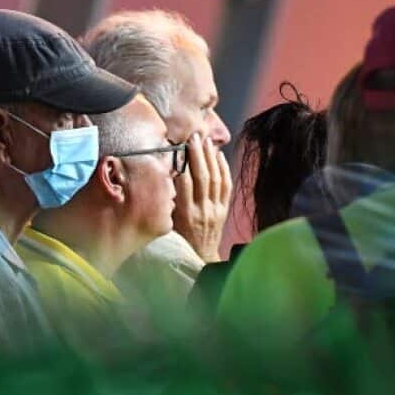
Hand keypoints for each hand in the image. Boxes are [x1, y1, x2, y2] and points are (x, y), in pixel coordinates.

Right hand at [173, 133, 231, 262]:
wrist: (200, 258)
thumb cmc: (179, 240)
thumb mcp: (169, 223)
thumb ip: (170, 202)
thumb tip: (168, 176)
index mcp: (185, 214)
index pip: (186, 182)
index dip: (185, 162)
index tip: (182, 146)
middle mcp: (202, 210)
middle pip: (202, 177)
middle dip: (199, 155)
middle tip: (195, 137)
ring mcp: (216, 210)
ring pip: (216, 179)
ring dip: (211, 158)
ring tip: (207, 141)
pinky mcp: (224, 210)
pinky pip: (226, 186)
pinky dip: (224, 169)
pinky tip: (220, 156)